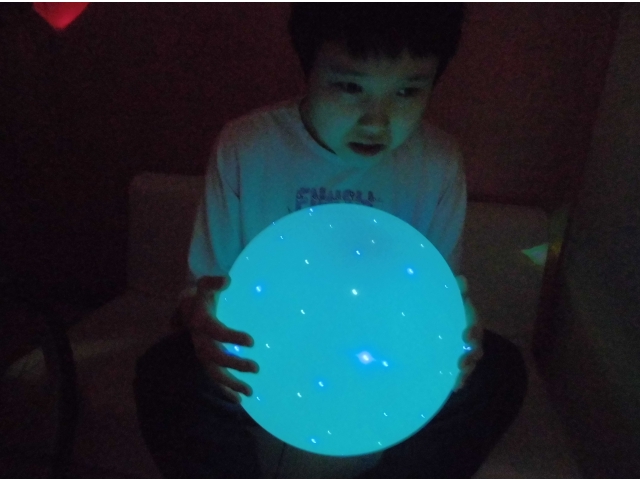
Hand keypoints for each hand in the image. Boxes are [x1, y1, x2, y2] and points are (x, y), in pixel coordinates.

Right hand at [179, 276, 259, 403]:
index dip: (232, 337)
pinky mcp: (206, 361)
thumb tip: (227, 280)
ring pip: (213, 372)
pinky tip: (239, 400)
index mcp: (200, 322)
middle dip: (234, 365)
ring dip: (231, 384)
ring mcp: (201, 353)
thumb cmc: (202, 297)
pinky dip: (225, 390)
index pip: (215, 331)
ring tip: (250, 392)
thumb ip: (214, 282)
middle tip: (256, 368)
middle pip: (214, 357)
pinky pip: (214, 378)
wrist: (186, 309)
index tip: (252, 342)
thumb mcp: (205, 286)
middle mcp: (199, 341)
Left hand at [453, 275, 483, 391]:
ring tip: (458, 379)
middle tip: (461, 362)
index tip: (465, 336)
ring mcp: (464, 351)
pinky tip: (453, 388)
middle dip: (470, 357)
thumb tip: (461, 278)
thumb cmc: (445, 303)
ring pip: (470, 364)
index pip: (475, 327)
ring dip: (465, 372)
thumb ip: (456, 288)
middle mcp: (470, 339)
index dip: (473, 332)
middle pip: (476, 350)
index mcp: (469, 322)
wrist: (437, 313)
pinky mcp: (455, 361)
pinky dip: (459, 380)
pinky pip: (460, 373)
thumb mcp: (450, 294)